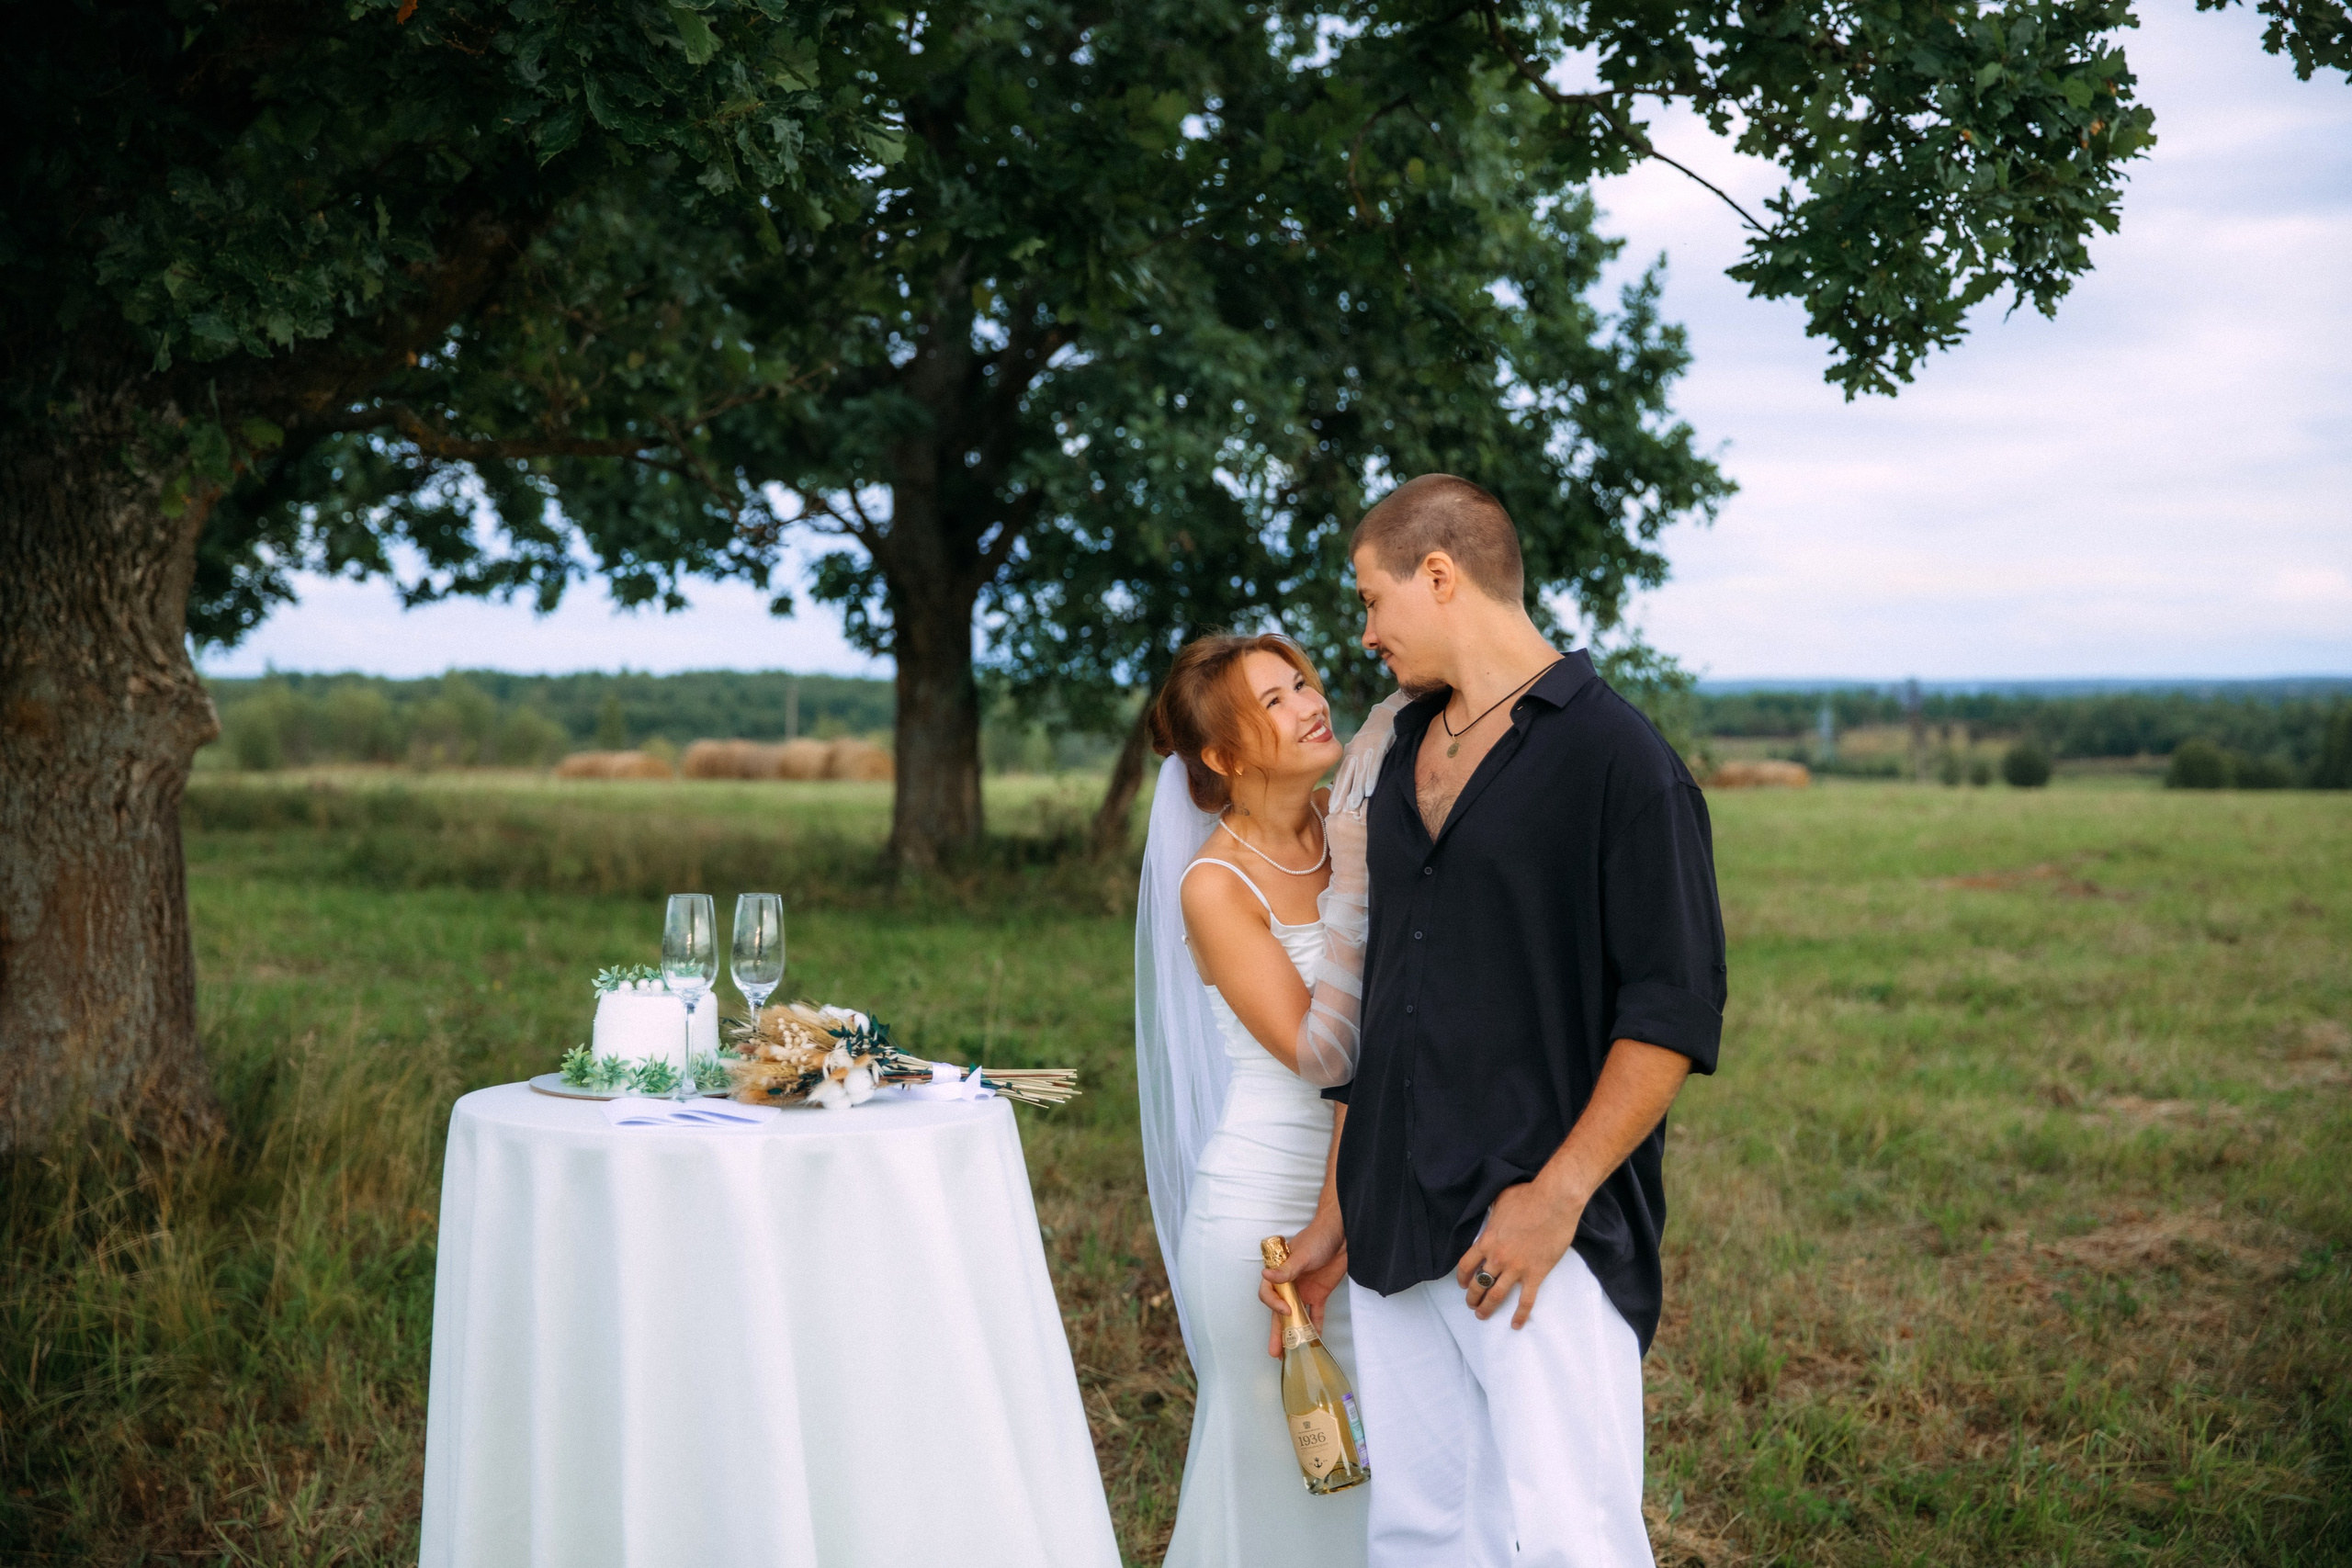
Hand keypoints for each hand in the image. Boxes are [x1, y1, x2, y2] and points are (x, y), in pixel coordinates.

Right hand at [1259, 1212, 1348, 1357]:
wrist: (1342, 1234)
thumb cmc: (1317, 1238)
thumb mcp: (1301, 1255)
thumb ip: (1286, 1269)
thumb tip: (1266, 1275)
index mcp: (1279, 1273)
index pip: (1269, 1293)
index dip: (1274, 1305)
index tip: (1286, 1310)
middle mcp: (1290, 1285)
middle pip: (1279, 1312)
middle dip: (1277, 1332)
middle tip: (1274, 1352)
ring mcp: (1304, 1291)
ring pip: (1296, 1316)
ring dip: (1294, 1333)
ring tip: (1292, 1353)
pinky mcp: (1320, 1294)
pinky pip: (1316, 1313)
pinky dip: (1316, 1326)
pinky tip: (1316, 1340)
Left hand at [1329, 691, 1409, 816]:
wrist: (1389, 711)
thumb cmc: (1379, 731)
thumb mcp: (1365, 746)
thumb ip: (1360, 762)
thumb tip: (1358, 781)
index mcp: (1352, 752)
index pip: (1343, 774)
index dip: (1338, 790)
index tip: (1332, 806)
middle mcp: (1356, 750)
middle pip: (1347, 775)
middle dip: (1341, 793)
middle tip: (1334, 810)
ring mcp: (1367, 747)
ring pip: (1360, 771)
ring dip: (1355, 789)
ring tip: (1350, 806)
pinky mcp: (1379, 744)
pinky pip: (1374, 762)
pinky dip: (1371, 776)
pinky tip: (1368, 790)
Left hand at [1456, 1178, 1584, 1328]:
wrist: (1555, 1201)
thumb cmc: (1528, 1196)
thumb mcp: (1500, 1200)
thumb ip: (1492, 1213)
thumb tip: (1491, 1212)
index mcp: (1487, 1240)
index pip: (1466, 1265)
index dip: (1462, 1278)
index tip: (1463, 1284)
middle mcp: (1498, 1257)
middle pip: (1479, 1284)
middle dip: (1473, 1297)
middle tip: (1472, 1305)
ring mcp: (1517, 1268)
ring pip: (1497, 1295)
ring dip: (1487, 1308)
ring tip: (1482, 1315)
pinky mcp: (1536, 1273)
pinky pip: (1526, 1300)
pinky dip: (1520, 1315)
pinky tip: (1515, 1324)